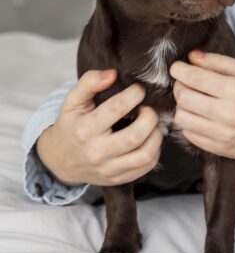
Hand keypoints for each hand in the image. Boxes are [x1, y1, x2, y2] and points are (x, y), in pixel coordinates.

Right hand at [36, 70, 162, 186]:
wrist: (61, 160)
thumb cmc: (71, 125)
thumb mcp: (72, 101)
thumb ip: (89, 82)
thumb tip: (112, 73)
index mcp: (85, 130)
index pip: (116, 108)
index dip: (134, 94)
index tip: (139, 89)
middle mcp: (97, 152)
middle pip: (135, 135)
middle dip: (150, 117)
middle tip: (148, 109)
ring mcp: (108, 169)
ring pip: (145, 155)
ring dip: (156, 135)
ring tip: (151, 124)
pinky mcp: (118, 178)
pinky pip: (146, 167)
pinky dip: (154, 151)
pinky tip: (149, 139)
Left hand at [170, 50, 234, 160]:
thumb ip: (219, 62)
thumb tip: (192, 56)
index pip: (195, 78)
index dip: (180, 69)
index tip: (178, 67)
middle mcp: (227, 114)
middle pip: (183, 97)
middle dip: (179, 85)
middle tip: (186, 82)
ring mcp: (222, 134)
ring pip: (182, 117)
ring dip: (183, 105)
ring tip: (193, 100)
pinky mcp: (218, 148)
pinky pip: (189, 134)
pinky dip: (189, 123)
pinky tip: (200, 116)